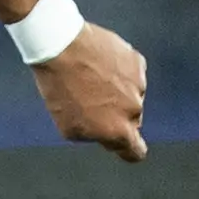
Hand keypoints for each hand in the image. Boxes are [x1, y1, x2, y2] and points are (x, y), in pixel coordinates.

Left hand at [33, 22, 147, 161]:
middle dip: (115, 114)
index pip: (136, 151)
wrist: (61, 46)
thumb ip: (93, 135)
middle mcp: (133, 109)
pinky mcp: (137, 62)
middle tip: (91, 100)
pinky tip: (98, 64)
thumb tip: (104, 134)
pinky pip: (130, 73)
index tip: (125, 146)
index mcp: (117, 130)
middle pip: (131, 120)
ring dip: (116, 90)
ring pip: (131, 94)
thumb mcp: (68, 126)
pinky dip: (118, 70)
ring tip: (90, 78)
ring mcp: (138, 84)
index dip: (129, 149)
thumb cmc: (60, 87)